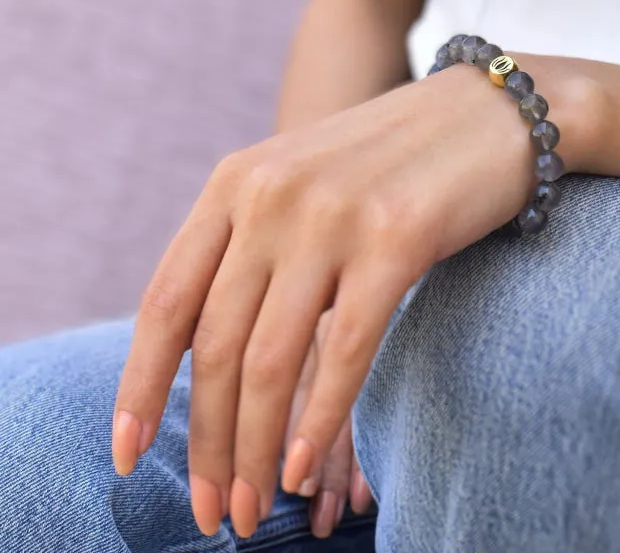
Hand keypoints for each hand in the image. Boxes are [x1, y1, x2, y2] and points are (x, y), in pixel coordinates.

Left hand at [110, 58, 584, 538]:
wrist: (490, 111)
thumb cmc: (397, 159)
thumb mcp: (305, 183)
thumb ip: (253, 243)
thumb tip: (212, 350)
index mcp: (238, 181)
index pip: (167, 302)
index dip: (140, 388)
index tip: (126, 455)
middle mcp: (272, 194)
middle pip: (216, 346)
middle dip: (206, 444)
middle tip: (209, 513)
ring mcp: (333, 214)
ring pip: (271, 361)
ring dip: (254, 451)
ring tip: (252, 508)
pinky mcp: (397, 238)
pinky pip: (343, 350)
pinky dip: (318, 422)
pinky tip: (304, 468)